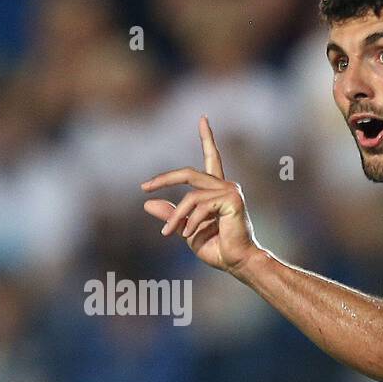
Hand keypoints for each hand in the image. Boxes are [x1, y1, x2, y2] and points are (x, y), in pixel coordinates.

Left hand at [141, 117, 264, 275]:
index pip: (212, 157)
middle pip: (188, 173)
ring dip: (176, 217)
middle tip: (144, 186)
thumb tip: (146, 204)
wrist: (238, 262)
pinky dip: (189, 222)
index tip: (203, 118)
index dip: (207, 138)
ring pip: (190, 197)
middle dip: (165, 178)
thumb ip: (170, 215)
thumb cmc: (217, 248)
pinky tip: (189, 234)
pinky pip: (199, 206)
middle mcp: (225, 186)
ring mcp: (230, 191)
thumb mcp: (185, 230)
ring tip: (168, 234)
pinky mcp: (232, 199)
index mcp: (217, 190)